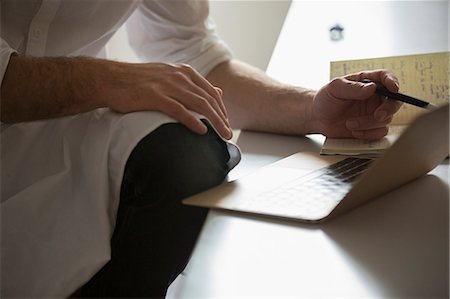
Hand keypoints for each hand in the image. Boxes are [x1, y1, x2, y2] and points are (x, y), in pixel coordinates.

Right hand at [103, 62, 231, 138]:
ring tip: (223, 135)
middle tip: (229, 134)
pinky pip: (179, 110)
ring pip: (199, 105)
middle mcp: (179, 76)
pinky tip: (202, 131)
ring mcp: (167, 85)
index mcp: (184, 72)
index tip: (226, 123)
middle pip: (208, 99)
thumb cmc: (138, 81)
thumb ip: (193, 84)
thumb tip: (218, 91)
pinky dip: (193, 121)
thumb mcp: (169, 76)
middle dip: (222, 118)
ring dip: (214, 121)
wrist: (110, 79)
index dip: (221, 109)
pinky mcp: (155, 96)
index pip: (211, 92)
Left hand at [312, 69, 401, 139]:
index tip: (393, 89)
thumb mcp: (335, 88)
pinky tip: (354, 131)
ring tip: (349, 124)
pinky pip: (380, 132)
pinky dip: (368, 134)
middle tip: (377, 115)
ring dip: (368, 124)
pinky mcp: (371, 128)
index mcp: (367, 82)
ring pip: (386, 119)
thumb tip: (371, 88)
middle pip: (395, 101)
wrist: (318, 118)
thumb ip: (352, 87)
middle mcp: (374, 97)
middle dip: (388, 109)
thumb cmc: (326, 99)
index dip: (392, 81)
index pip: (386, 77)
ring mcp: (374, 113)